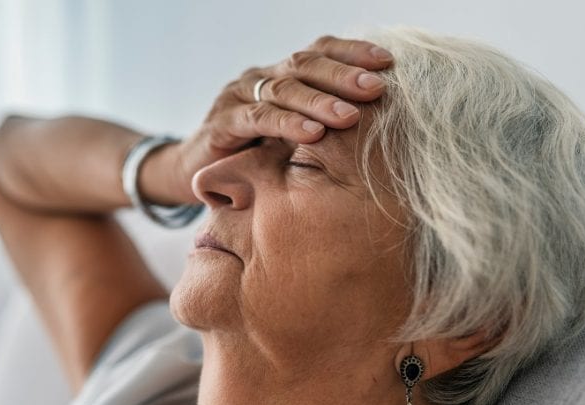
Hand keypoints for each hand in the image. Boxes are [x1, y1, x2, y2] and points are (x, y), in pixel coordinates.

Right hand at [168, 36, 392, 202]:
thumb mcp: (291, 135)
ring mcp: (238, 97)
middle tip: (377, 87)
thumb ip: (321, 122)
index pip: (319, 51)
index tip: (388, 62)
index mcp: (281, 75)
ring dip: (320, 101)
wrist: (197, 174)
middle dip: (343, 75)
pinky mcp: (221, 123)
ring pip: (283, 89)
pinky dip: (287, 124)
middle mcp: (260, 78)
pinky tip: (312, 133)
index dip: (352, 53)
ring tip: (351, 116)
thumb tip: (379, 122)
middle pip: (304, 64)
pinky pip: (258, 119)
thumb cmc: (254, 155)